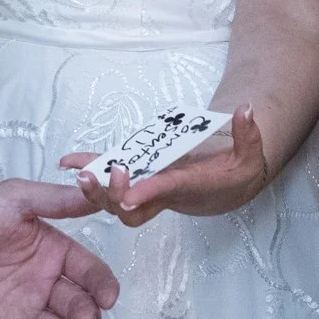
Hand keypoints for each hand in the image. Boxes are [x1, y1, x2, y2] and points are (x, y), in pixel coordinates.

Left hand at [0, 179, 118, 318]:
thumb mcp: (13, 197)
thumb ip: (54, 199)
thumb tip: (93, 190)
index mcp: (49, 249)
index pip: (88, 269)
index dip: (102, 282)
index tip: (108, 294)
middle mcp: (40, 280)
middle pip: (79, 302)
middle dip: (89, 311)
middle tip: (88, 316)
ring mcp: (21, 306)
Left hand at [58, 105, 268, 226]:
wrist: (225, 188)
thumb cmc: (235, 172)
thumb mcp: (250, 155)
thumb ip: (248, 134)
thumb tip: (246, 109)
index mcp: (190, 187)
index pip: (167, 191)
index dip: (147, 193)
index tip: (129, 195)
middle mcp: (164, 194)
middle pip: (132, 208)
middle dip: (113, 196)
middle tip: (99, 177)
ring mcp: (148, 190)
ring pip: (116, 201)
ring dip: (95, 190)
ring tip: (77, 172)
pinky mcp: (138, 181)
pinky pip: (110, 182)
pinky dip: (91, 172)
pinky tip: (69, 162)